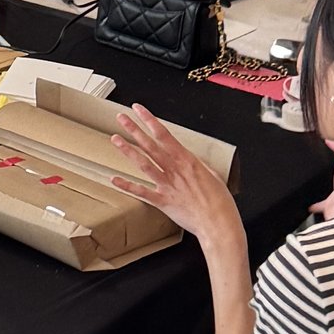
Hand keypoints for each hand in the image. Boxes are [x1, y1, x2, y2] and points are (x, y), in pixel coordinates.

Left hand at [105, 106, 242, 249]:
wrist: (218, 223)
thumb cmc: (219, 202)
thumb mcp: (212, 175)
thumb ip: (197, 165)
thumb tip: (189, 159)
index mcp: (188, 160)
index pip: (164, 135)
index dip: (150, 120)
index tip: (139, 110)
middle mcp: (175, 170)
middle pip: (150, 145)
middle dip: (135, 130)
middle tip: (121, 118)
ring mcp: (167, 185)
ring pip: (144, 164)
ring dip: (128, 151)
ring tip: (115, 139)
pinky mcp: (163, 202)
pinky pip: (142, 192)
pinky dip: (127, 186)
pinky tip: (114, 179)